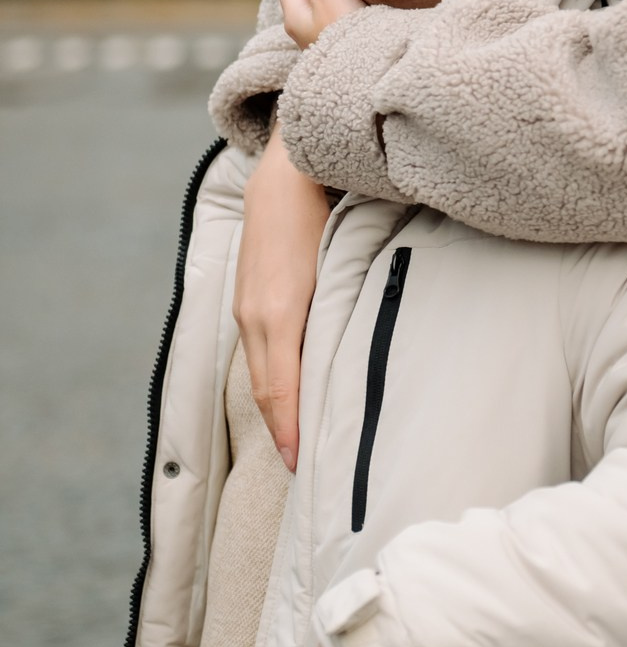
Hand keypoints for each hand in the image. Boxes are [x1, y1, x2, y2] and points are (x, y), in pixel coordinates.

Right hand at [234, 123, 329, 469]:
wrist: (285, 176)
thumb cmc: (323, 214)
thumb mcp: (340, 260)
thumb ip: (346, 306)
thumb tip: (358, 352)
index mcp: (280, 313)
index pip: (282, 388)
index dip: (291, 430)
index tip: (302, 465)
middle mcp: (256, 317)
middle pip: (267, 390)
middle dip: (282, 432)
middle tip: (303, 471)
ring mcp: (247, 310)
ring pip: (261, 375)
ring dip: (276, 412)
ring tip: (296, 445)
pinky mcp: (247, 302)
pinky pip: (259, 355)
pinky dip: (271, 383)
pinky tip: (286, 397)